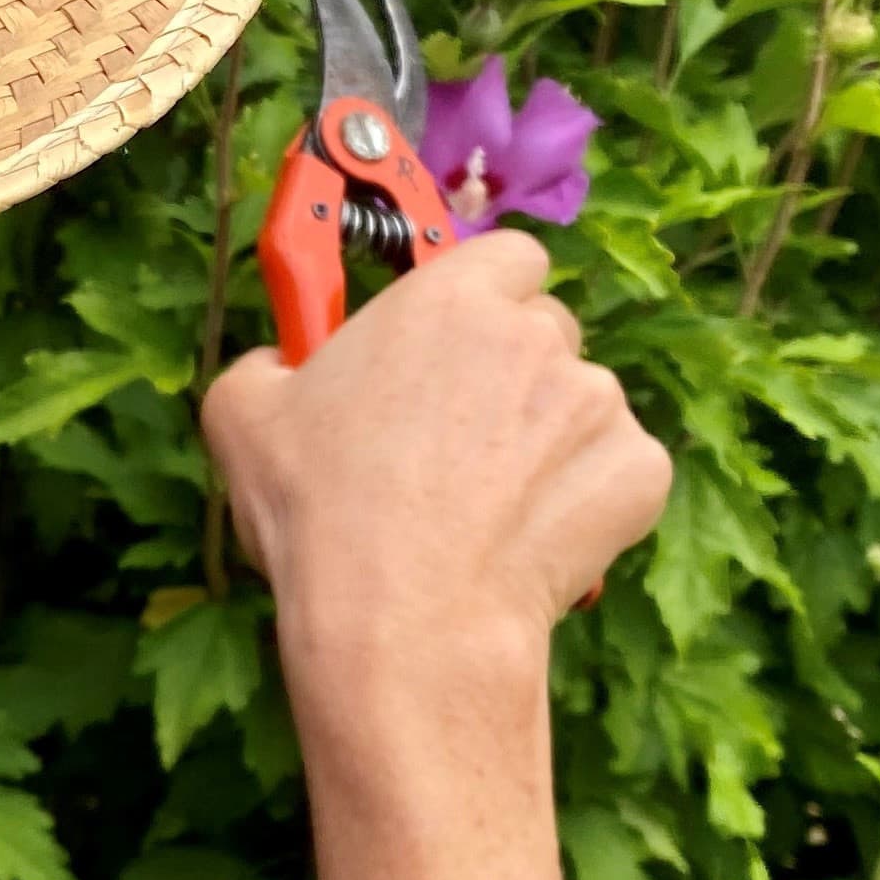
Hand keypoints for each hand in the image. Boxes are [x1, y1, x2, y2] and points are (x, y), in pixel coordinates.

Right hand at [201, 233, 669, 654]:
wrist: (403, 622)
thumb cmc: (320, 514)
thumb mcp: (242, 415)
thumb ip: (269, 362)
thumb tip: (279, 364)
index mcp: (449, 299)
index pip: (508, 257)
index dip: (487, 296)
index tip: (455, 339)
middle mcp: (536, 335)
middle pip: (546, 331)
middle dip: (514, 373)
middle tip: (458, 438)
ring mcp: (598, 404)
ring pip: (582, 406)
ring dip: (549, 440)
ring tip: (487, 507)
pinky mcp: (636, 473)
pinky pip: (619, 472)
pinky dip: (587, 499)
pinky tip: (530, 537)